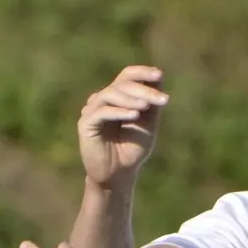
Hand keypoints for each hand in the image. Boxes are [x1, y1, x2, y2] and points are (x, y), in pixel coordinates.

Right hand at [80, 66, 168, 188]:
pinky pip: (101, 112)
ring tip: (146, 106)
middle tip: (162, 99)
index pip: (127, 76)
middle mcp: (103, 99)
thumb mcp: (148, 124)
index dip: (142, 72)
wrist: (119, 174)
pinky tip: (134, 115)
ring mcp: (92, 110)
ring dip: (130, 99)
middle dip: (143, 90)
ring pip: (110, 94)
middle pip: (121, 84)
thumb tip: (158, 79)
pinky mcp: (85, 124)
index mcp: (117, 97)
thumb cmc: (133, 149)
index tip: (159, 75)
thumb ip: (152, 104)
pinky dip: (118, 112)